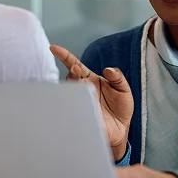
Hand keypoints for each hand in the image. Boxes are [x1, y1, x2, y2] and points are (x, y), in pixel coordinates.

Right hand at [50, 45, 133, 161]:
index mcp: (90, 79)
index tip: (54, 48)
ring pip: (70, 92)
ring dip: (74, 87)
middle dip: (72, 73)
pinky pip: (72, 108)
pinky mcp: (81, 115)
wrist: (121, 129)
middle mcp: (82, 89)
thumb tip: (108, 69)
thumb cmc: (121, 107)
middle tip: (76, 71)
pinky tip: (79, 103)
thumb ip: (118, 77)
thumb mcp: (123, 89)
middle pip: (71, 78)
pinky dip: (73, 105)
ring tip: (81, 85)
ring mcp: (80, 102)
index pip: (74, 64)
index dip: (64, 56)